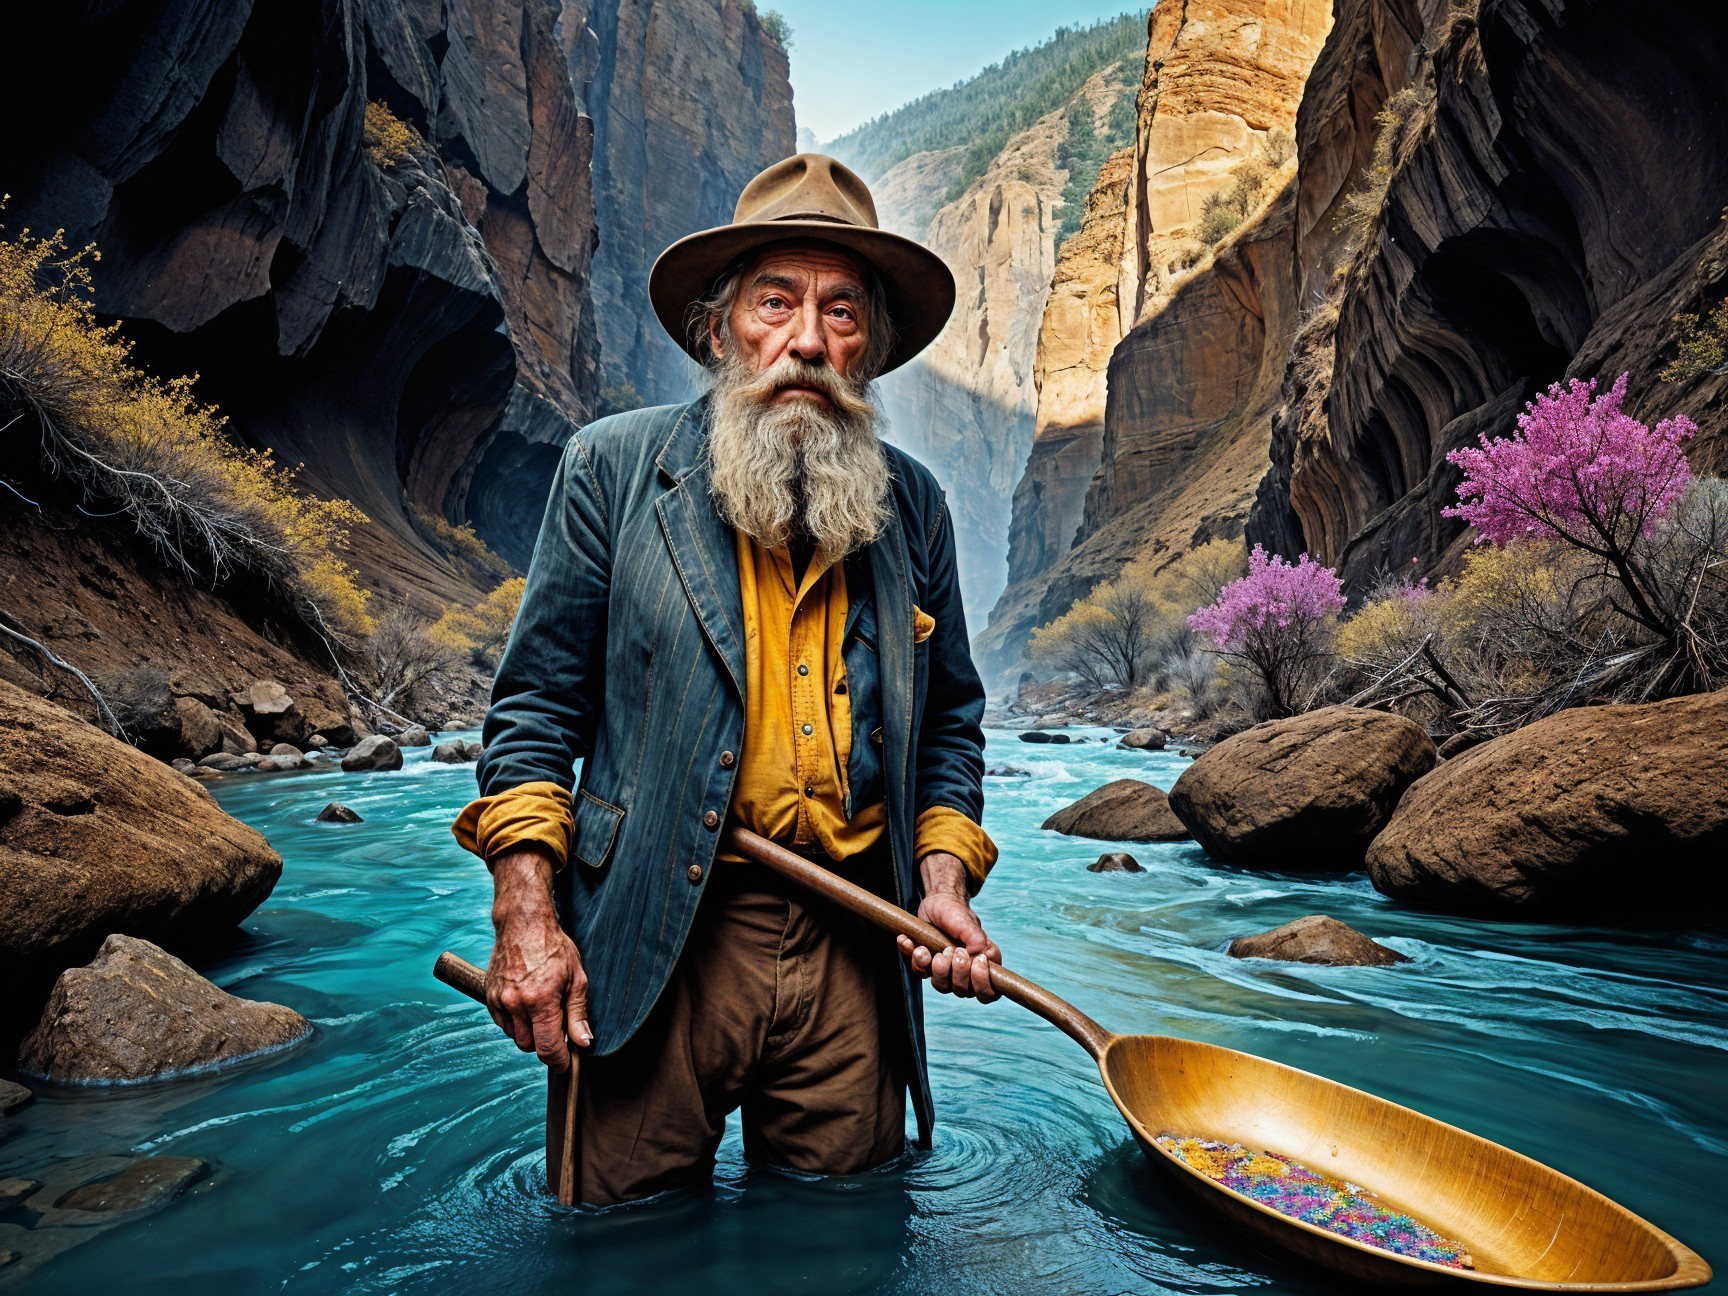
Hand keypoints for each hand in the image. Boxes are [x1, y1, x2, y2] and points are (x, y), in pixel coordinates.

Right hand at [487, 845, 589, 1071]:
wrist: (523, 924)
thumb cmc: (554, 948)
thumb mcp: (577, 978)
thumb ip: (577, 1014)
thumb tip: (583, 1043)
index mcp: (540, 999)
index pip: (547, 1047)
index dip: (558, 1061)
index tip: (566, 1064)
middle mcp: (515, 1003)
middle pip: (530, 1046)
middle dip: (545, 1042)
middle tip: (558, 1023)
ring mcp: (499, 1001)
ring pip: (516, 1037)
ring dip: (530, 1033)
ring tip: (543, 1009)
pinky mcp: (489, 998)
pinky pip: (504, 1025)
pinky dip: (516, 1023)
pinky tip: (527, 1005)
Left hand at [897, 851, 1000, 1001]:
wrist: (935, 904)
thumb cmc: (955, 912)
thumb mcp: (965, 921)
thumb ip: (975, 937)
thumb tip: (980, 953)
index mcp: (983, 963)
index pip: (988, 991)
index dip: (981, 981)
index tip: (973, 959)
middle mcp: (966, 972)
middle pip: (963, 991)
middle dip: (956, 972)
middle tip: (951, 949)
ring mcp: (946, 971)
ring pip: (942, 986)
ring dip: (935, 968)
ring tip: (929, 948)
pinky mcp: (928, 967)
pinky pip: (920, 972)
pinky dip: (913, 957)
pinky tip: (907, 940)